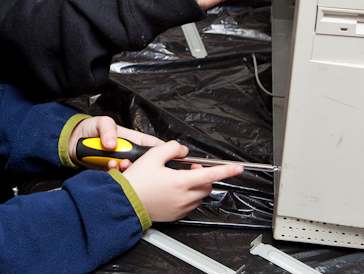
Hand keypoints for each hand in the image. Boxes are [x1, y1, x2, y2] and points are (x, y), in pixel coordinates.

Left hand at [69, 117, 162, 170]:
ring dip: (128, 170)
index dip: (164, 151)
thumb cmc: (90, 129)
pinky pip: (119, 178)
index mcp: (133, 138)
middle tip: (133, 161)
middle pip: (146, 163)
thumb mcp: (100, 122)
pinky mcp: (112, 173)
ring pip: (133, 172)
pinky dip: (115, 174)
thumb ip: (107, 129)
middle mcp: (129, 153)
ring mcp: (121, 164)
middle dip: (144, 165)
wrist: (72, 144)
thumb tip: (112, 143)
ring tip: (120, 164)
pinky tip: (109, 167)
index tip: (170, 157)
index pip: (153, 145)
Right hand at [122, 141, 243, 221]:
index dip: (226, 170)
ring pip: (199, 195)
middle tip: (189, 168)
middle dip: (202, 175)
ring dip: (195, 186)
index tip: (238, 168)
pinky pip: (190, 205)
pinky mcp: (176, 215)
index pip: (210, 174)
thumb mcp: (152, 155)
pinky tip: (173, 190)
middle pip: (206, 185)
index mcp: (181, 182)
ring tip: (178, 179)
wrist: (124, 201)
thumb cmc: (137, 181)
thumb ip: (172, 148)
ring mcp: (180, 208)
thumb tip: (183, 150)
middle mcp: (184, 197)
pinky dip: (188, 196)